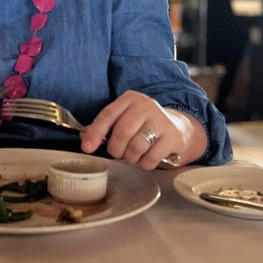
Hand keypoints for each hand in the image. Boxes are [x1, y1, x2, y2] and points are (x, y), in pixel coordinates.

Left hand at [79, 90, 206, 169]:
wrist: (178, 128)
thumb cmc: (143, 125)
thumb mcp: (124, 118)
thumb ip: (104, 127)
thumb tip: (84, 138)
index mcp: (130, 99)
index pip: (107, 115)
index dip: (95, 133)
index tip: (87, 148)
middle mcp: (146, 106)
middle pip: (122, 132)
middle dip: (115, 149)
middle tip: (117, 153)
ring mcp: (161, 121)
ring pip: (136, 147)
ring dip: (130, 157)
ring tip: (133, 155)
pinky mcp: (172, 137)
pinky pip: (150, 158)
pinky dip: (144, 164)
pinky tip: (146, 158)